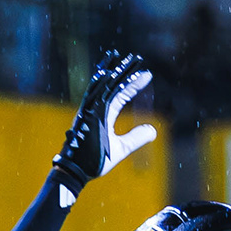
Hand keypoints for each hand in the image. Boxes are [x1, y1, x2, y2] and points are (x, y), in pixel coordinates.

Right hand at [52, 50, 156, 206]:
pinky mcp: (86, 117)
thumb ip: (137, 137)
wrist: (77, 172)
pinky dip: (101, 85)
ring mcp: (90, 112)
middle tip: (137, 57)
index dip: (133, 84)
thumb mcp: (123, 148)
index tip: (146, 74)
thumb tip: (154, 130)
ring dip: (116, 72)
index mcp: (102, 115)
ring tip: (127, 59)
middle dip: (125, 71)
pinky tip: (109, 73)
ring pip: (104, 87)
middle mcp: (95, 109)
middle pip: (112, 85)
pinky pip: (94, 98)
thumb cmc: (95, 161)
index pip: (120, 94)